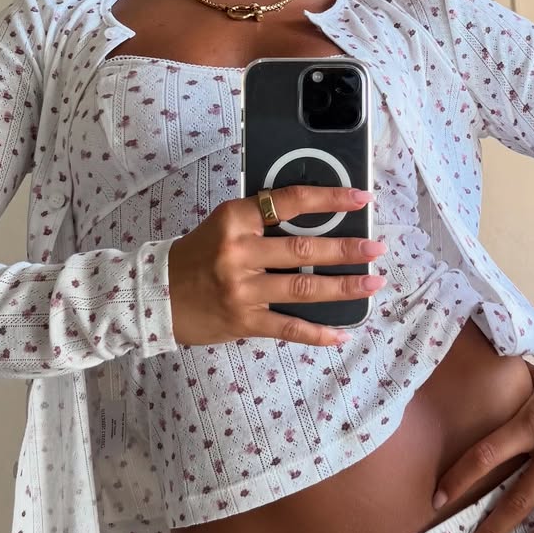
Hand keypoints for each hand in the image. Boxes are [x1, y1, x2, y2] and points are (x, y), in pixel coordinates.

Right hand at [167, 185, 386, 347]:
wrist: (156, 294)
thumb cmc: (196, 256)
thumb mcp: (223, 225)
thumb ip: (261, 220)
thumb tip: (316, 218)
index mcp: (234, 220)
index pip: (290, 203)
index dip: (330, 199)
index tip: (360, 198)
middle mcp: (238, 253)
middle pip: (304, 250)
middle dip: (347, 250)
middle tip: (377, 249)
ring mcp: (242, 290)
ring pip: (303, 289)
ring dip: (343, 287)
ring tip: (372, 283)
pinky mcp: (243, 321)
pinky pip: (288, 327)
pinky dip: (317, 332)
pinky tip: (342, 333)